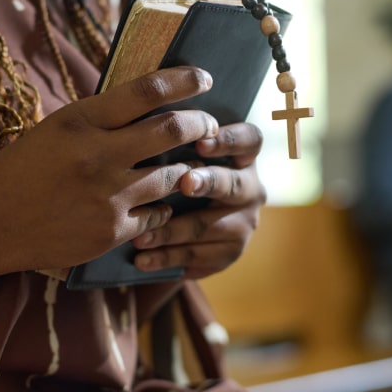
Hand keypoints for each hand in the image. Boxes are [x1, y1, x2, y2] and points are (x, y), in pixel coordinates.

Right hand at [0, 66, 221, 277]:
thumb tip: (151, 102)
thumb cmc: (21, 170)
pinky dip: (163, 206)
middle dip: (200, 124)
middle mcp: (98, 155)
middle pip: (172, 130)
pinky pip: (159, 214)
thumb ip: (100, 117)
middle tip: (208, 125)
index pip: (147, 90)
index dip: (184, 80)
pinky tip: (157, 202)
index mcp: (80, 120)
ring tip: (185, 165)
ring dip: (185, 169)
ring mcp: (108, 196)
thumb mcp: (56, 128)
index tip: (204, 78)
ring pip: (173, 176)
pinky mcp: (112, 231)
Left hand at [130, 122, 265, 278]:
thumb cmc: (176, 177)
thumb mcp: (181, 158)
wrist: (180, 230)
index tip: (202, 142)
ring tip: (140, 237)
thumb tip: (146, 132)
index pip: (250, 140)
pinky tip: (142, 260)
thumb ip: (175, 147)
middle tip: (183, 183)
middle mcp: (251, 190)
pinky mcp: (229, 253)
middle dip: (208, 182)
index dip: (230, 140)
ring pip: (208, 226)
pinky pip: (197, 256)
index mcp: (243, 158)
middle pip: (234, 184)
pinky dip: (166, 257)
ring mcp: (243, 224)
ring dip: (172, 231)